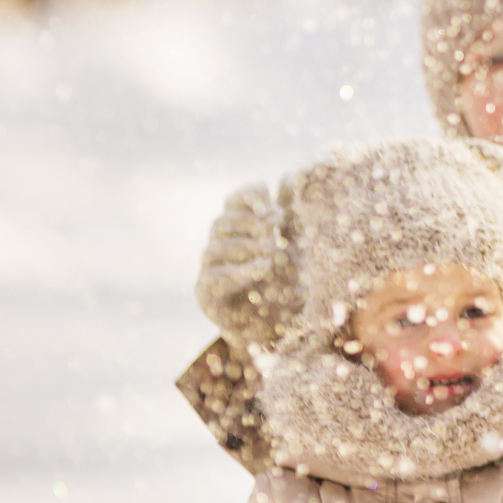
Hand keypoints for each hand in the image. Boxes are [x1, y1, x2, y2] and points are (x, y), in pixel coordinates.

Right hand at [195, 182, 300, 347]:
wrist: (282, 326)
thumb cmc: (288, 282)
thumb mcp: (297, 244)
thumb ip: (292, 213)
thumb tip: (290, 175)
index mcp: (242, 228)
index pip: (235, 200)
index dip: (250, 197)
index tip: (271, 206)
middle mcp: (221, 245)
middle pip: (223, 221)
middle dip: (252, 223)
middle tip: (275, 233)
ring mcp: (209, 270)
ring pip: (215, 246)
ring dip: (247, 247)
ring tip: (273, 254)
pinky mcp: (205, 294)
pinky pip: (214, 276)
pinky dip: (240, 270)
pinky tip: (263, 269)